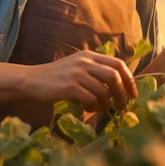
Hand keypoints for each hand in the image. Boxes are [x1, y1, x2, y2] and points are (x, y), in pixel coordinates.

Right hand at [22, 50, 137, 112]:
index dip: (129, 79)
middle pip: (114, 76)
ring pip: (103, 91)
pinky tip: (88, 109)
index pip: (118, 64)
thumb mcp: (77, 66)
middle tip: (123, 106)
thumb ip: (94, 70)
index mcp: (89, 55)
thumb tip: (117, 86)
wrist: (31, 79)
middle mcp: (84, 62)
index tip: (133, 94)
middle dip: (122, 94)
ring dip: (106, 104)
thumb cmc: (56, 76)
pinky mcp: (69, 87)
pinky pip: (90, 99)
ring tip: (102, 110)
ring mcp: (76, 74)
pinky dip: (93, 107)